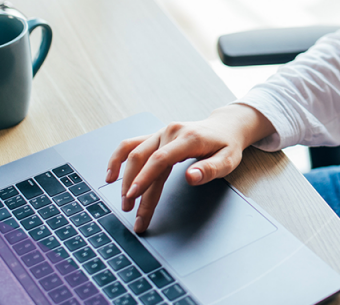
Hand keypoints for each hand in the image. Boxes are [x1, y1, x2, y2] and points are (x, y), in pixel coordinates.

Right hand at [105, 104, 273, 232]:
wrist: (225, 127)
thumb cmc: (226, 146)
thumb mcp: (228, 160)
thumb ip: (210, 169)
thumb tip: (190, 178)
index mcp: (188, 138)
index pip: (161, 159)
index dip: (145, 178)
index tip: (134, 196)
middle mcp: (170, 132)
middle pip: (144, 159)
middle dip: (134, 187)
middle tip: (130, 212)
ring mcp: (160, 133)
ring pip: (134, 153)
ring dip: (125, 178)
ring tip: (124, 202)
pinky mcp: (155, 136)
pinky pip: (130, 144)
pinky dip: (118, 158)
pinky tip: (111, 175)